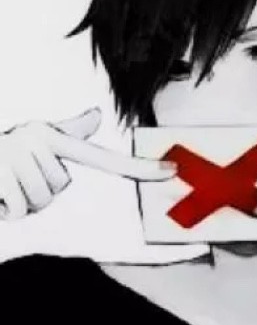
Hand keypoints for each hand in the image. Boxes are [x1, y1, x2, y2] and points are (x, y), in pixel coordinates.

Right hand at [0, 108, 175, 219]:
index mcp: (53, 137)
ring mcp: (16, 155)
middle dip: (40, 191)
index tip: (172, 171)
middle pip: (61, 187)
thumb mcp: (38, 138)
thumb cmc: (6, 152)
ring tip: (7, 183)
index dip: (141, 167)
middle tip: (19, 176)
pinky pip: (18, 209)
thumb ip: (70, 131)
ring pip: (41, 200)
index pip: (105, 157)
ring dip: (22, 201)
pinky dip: (5, 209)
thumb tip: (97, 115)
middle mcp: (38, 140)